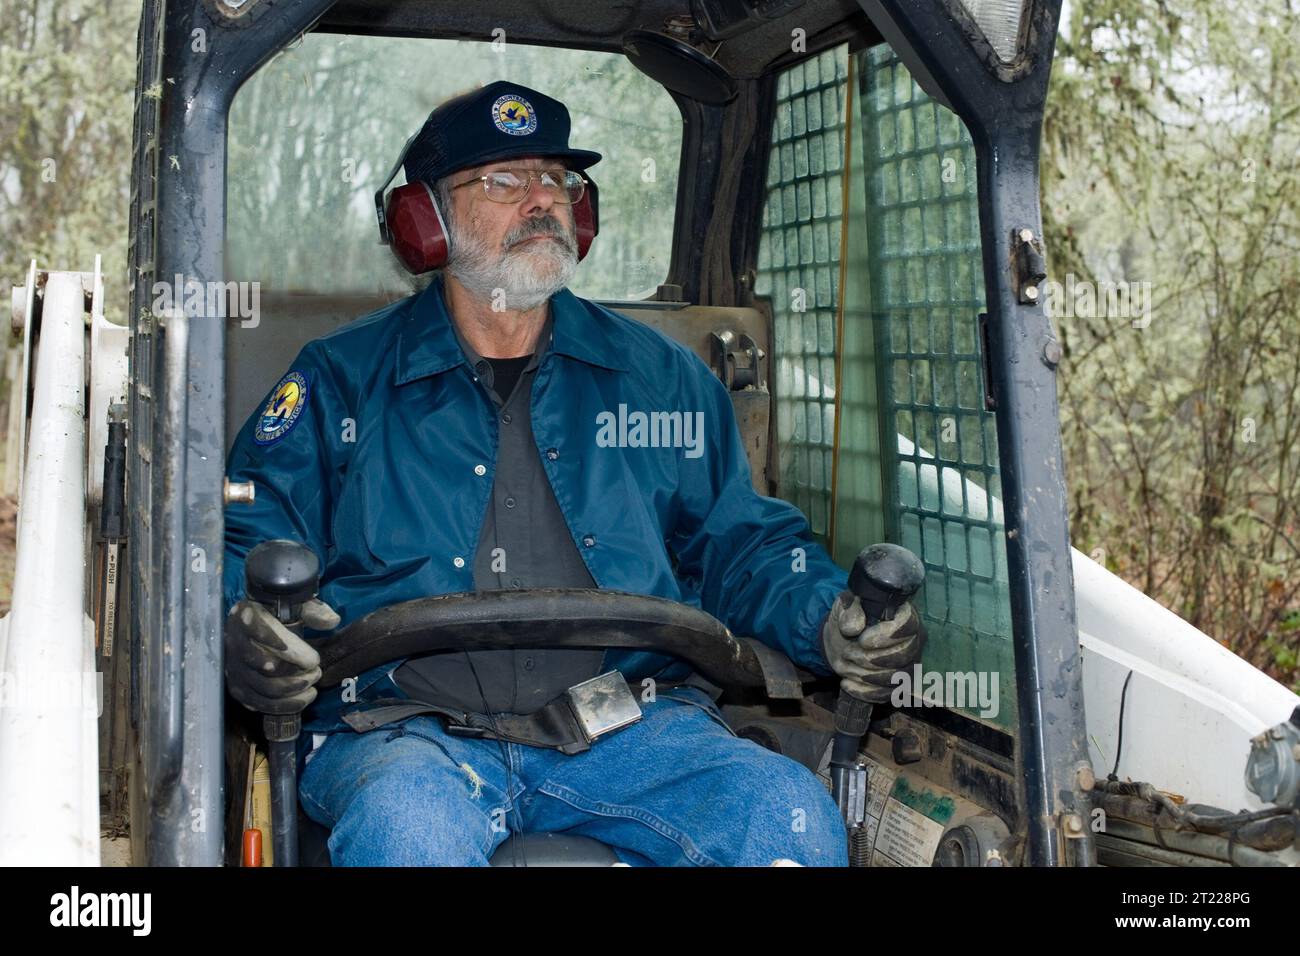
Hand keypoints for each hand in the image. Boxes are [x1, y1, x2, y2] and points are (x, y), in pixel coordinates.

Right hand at [224, 598, 336, 713]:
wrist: (255, 628)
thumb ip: (313, 612)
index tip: (295, 651)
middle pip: (258, 663)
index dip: (270, 639)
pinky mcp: (239, 688)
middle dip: (291, 671)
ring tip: (312, 685)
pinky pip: (258, 703)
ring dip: (290, 689)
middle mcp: (234, 644)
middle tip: (316, 671)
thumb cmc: (278, 616)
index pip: (253, 628)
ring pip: (260, 686)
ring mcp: (234, 669)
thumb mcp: (295, 606)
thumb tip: (332, 621)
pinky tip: (303, 700)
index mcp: (244, 618)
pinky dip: (282, 705)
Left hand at [820, 594, 924, 702]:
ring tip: (844, 667)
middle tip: (847, 653)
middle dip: (870, 658)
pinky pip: (888, 694)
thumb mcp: (844, 607)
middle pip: (903, 655)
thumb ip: (848, 612)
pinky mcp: (899, 683)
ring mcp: (908, 663)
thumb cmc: (849, 618)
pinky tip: (846, 683)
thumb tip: (853, 628)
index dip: (887, 635)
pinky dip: (865, 692)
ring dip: (867, 676)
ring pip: (898, 677)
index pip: (908, 625)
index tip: (862, 640)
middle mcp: (913, 640)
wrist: (843, 638)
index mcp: (903, 615)